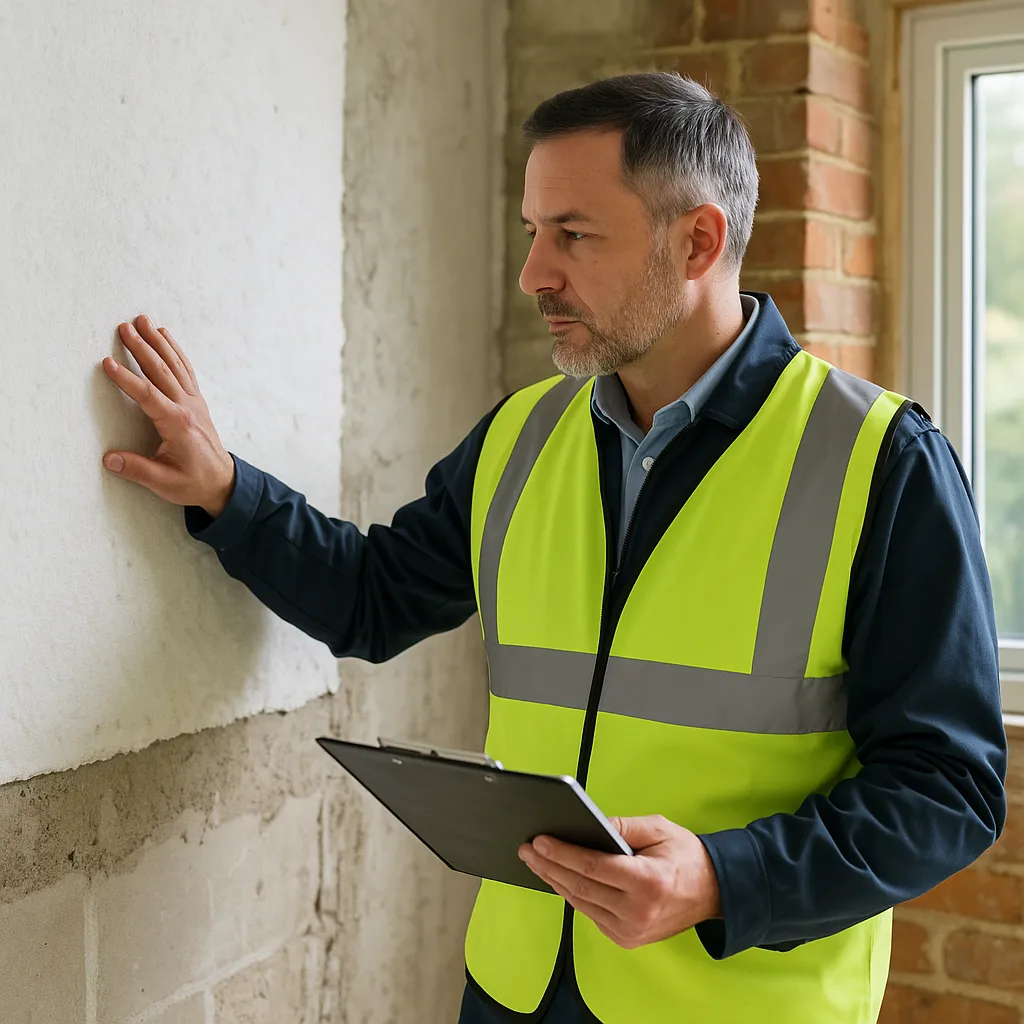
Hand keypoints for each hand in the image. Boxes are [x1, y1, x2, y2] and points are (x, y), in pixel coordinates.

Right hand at [101, 314, 235, 516]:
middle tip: (123, 327)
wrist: (222, 482)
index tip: (107, 363)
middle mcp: (187, 407)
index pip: (148, 395)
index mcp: (177, 424)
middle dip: (141, 347)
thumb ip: (137, 470)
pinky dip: (175, 351)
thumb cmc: (193, 482)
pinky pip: (185, 369)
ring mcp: (194, 402)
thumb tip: (109, 459)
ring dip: (157, 342)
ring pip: (174, 365)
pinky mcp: (196, 401)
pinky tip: (165, 336)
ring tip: (142, 321)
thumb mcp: (164, 482)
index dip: (127, 379)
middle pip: (161, 371)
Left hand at [518, 814, 721, 949]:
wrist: (714, 893)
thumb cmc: (686, 857)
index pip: (592, 867)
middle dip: (549, 866)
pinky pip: (590, 914)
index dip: (561, 853)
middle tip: (528, 849)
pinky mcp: (626, 938)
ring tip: (536, 862)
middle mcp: (637, 911)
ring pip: (580, 903)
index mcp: (647, 881)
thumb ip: (623, 826)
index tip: (539, 841)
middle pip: (580, 886)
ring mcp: (631, 930)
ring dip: (554, 881)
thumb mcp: (659, 829)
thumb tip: (590, 824)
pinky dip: (573, 895)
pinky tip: (559, 878)